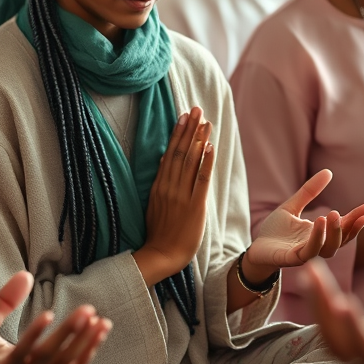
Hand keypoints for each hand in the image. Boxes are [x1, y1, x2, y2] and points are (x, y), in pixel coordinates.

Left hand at [0, 271, 110, 363]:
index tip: (101, 320)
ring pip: (48, 358)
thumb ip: (7, 301)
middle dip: (84, 339)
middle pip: (64, 361)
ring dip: (68, 336)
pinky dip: (35, 336)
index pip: (66, 358)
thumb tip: (26, 274)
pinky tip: (47, 316)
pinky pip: (20, 356)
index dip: (85, 342)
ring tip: (83, 314)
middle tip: (100, 318)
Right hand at [133, 107, 215, 285]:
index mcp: (159, 185)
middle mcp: (169, 186)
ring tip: (205, 122)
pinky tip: (209, 147)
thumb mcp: (154, 202)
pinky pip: (200, 180)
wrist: (161, 254)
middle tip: (197, 109)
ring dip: (199, 140)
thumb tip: (164, 159)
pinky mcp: (194, 206)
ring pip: (191, 162)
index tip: (184, 116)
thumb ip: (160, 181)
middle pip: (180, 152)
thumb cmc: (159, 231)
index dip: (178, 133)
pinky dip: (205, 162)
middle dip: (189, 130)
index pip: (170, 153)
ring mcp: (181, 195)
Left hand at [245, 169, 363, 277]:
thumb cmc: (275, 231)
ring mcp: (307, 254)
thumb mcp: (293, 206)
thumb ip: (309, 191)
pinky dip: (316, 238)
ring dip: (334, 233)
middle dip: (351, 227)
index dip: (358, 217)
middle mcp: (319, 246)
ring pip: (329, 249)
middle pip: (342, 240)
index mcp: (321, 234)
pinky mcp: (292, 259)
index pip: (345, 226)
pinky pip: (309, 251)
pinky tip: (318, 222)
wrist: (255, 248)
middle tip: (358, 214)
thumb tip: (328, 171)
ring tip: (334, 214)